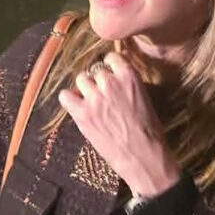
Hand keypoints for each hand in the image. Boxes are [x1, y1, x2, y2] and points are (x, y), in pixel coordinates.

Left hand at [58, 52, 182, 196]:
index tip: (109, 74)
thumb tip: (115, 80)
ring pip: (81, 79)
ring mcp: (94, 97)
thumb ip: (127, 85)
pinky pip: (65, 96)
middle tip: (102, 96)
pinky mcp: (82, 114)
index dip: (109, 66)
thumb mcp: (144, 99)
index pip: (111, 57)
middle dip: (98, 82)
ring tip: (90, 102)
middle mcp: (110, 82)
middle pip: (95, 71)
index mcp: (129, 76)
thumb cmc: (149, 132)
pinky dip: (69, 99)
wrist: (143, 157)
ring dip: (84, 89)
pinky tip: (76, 106)